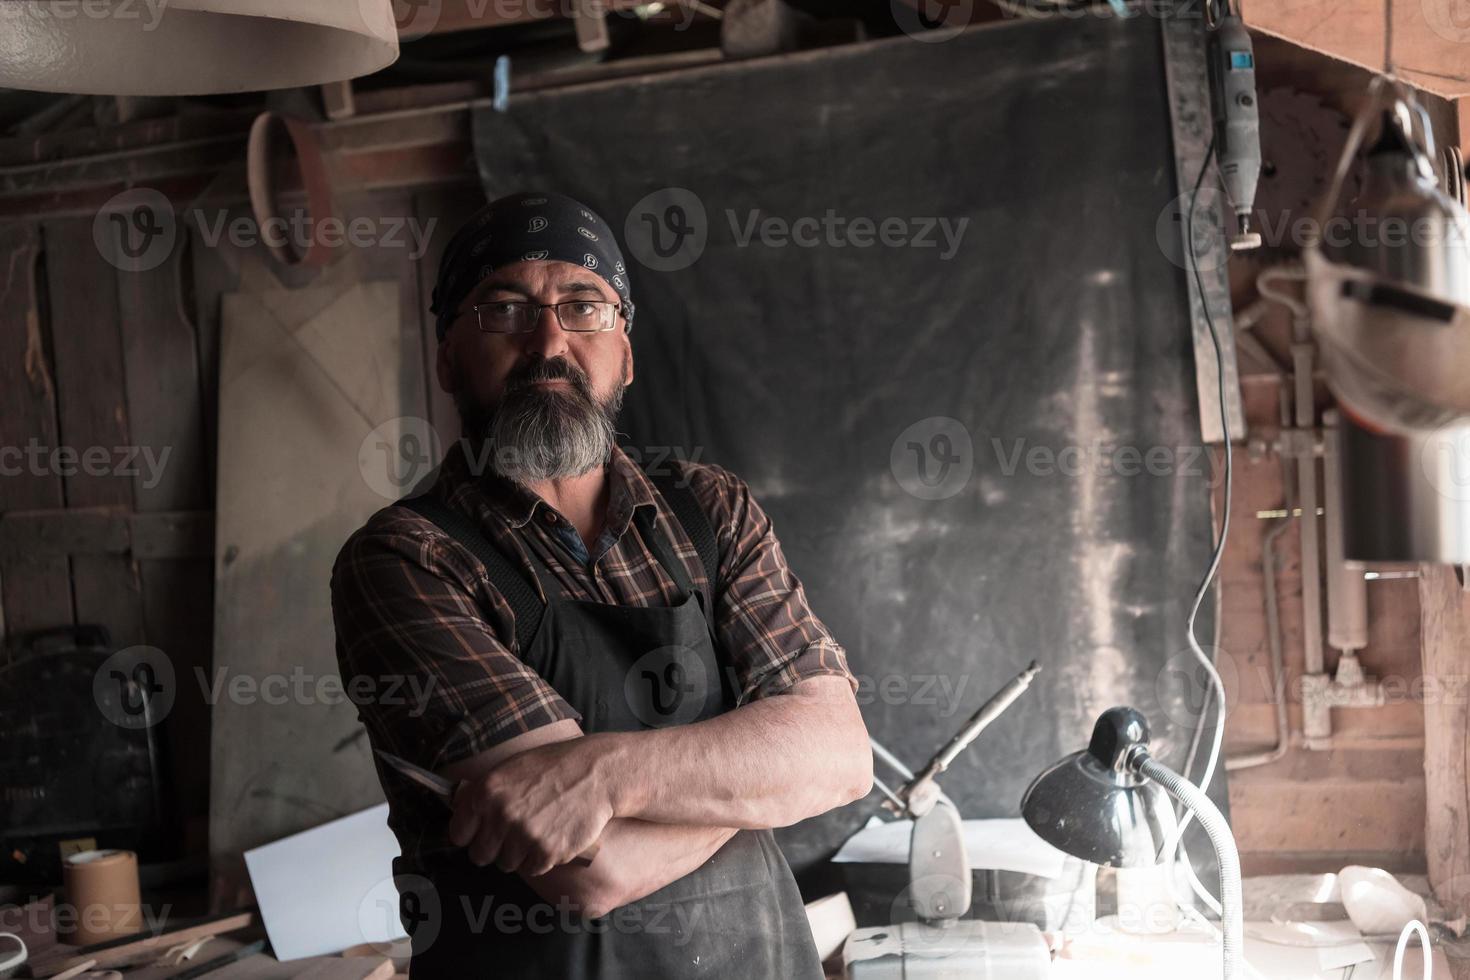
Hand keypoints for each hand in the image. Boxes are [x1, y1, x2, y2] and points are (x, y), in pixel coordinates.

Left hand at [447, 736, 614, 876]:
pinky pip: (532, 869)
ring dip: (519, 854)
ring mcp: (524, 835)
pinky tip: (553, 836)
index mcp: (486, 791)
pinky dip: (541, 858)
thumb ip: (484, 792)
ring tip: (538, 831)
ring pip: (507, 864)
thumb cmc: (555, 767)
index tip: (479, 834)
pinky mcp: (548, 852)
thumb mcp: (511, 768)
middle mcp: (501, 814)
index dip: (470, 835)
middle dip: (494, 848)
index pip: (458, 834)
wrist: (596, 774)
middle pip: (480, 855)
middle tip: (513, 834)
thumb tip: (459, 811)